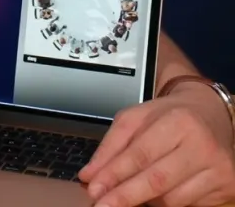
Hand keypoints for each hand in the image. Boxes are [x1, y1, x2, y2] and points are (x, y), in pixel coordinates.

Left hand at [80, 87, 234, 206]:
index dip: (115, 175)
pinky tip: (159, 191)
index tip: (94, 189)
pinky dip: (166, 201)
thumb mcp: (135, 119)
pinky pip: (188, 205)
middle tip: (102, 205)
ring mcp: (219, 169)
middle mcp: (203, 146)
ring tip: (133, 190)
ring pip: (171, 199)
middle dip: (125, 196)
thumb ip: (110, 146)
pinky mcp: (227, 186)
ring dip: (145, 200)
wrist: (210, 114)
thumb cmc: (170, 116)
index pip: (140, 155)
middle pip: (157, 181)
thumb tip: (89, 175)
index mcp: (178, 122)